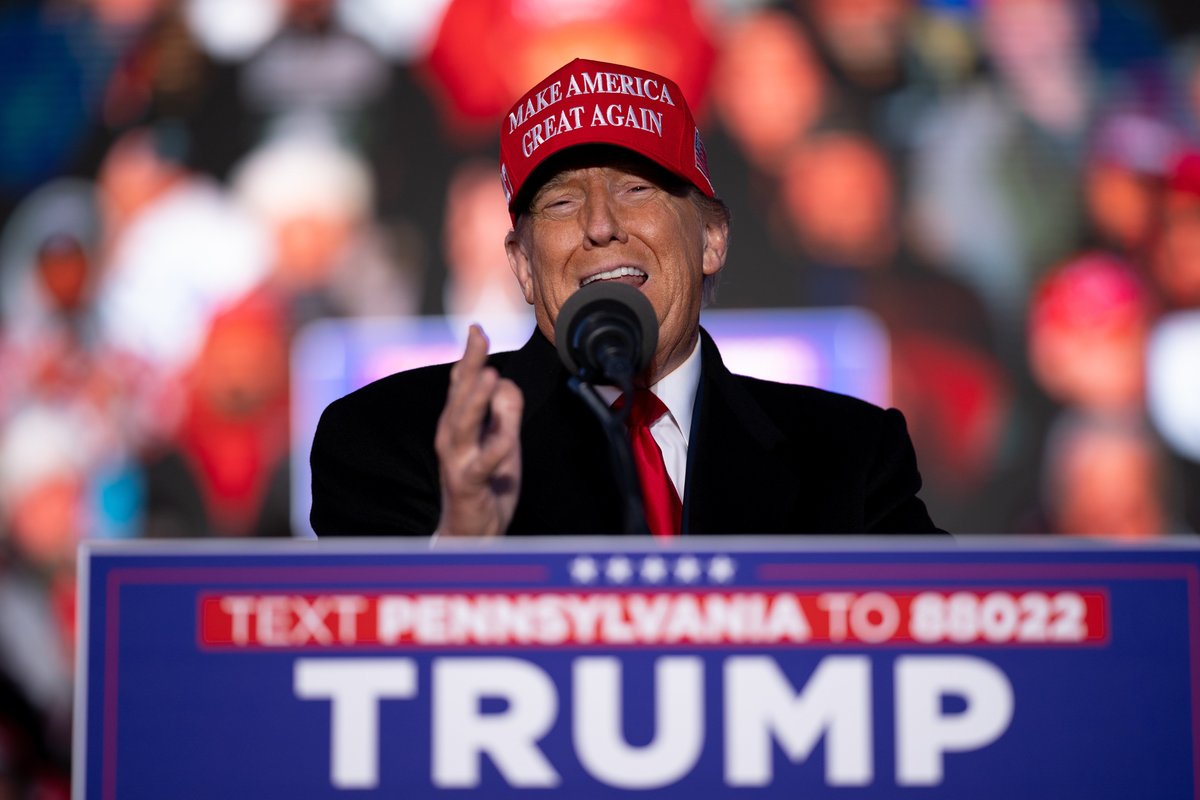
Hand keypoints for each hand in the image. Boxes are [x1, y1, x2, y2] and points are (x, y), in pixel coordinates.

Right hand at [433, 325, 523, 535]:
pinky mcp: (468, 483)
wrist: (471, 533)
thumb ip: (504, 411)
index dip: (470, 355)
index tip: (477, 327)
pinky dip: (494, 449)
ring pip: (462, 424)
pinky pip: (482, 464)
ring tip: (490, 375)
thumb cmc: (485, 483)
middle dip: (468, 364)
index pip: (461, 383)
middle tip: (478, 336)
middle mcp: (451, 437)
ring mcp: (456, 460)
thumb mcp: (502, 440)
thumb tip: (505, 382)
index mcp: (458, 422)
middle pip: (459, 394)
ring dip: (475, 400)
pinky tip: (508, 437)